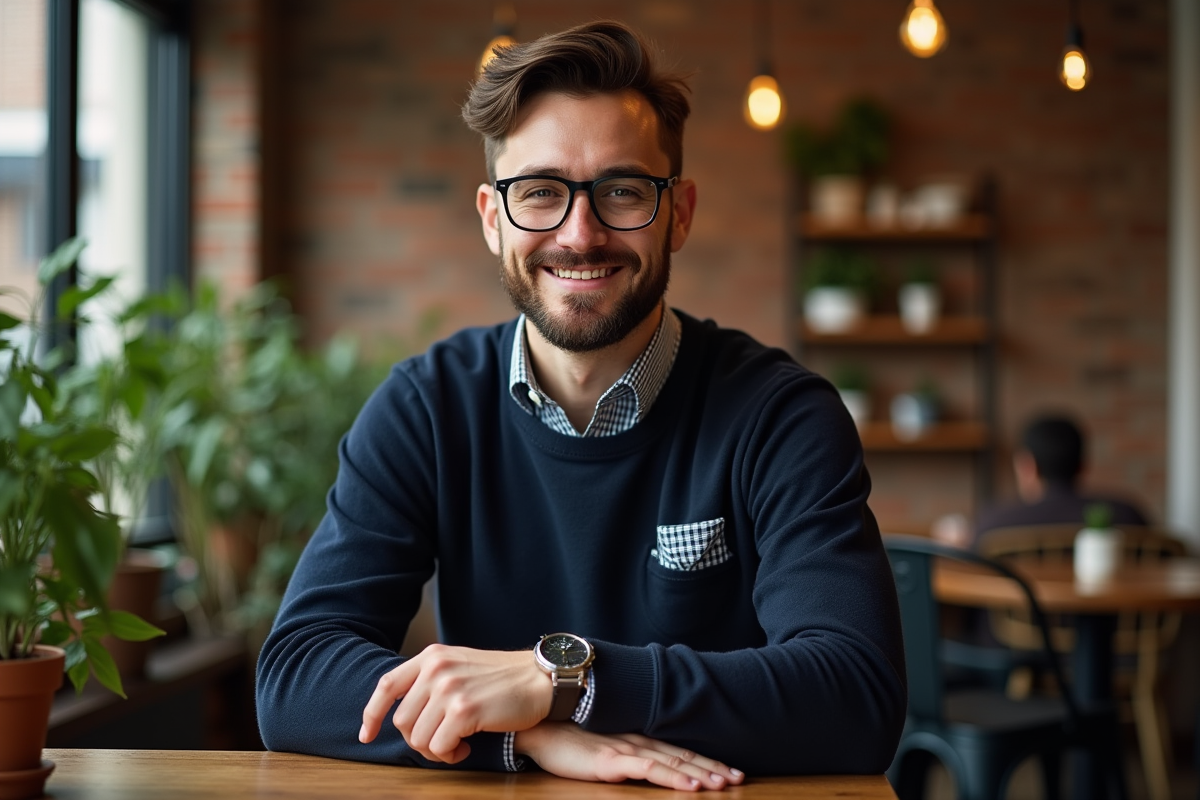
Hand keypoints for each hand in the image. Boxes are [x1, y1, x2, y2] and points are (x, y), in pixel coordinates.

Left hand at [358, 644, 550, 762]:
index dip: (372, 713)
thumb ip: (432, 679)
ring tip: (457, 744)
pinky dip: (450, 755)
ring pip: (418, 738)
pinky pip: (439, 747)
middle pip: (402, 721)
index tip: (366, 735)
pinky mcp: (464, 710)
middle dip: (418, 740)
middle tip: (443, 742)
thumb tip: (404, 713)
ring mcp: (449, 689)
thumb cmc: (503, 678)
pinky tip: (467, 747)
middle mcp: (436, 669)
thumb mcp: (460, 665)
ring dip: (435, 750)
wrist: (539, 679)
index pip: (387, 685)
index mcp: (432, 656)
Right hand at [515, 722, 744, 791]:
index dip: (705, 761)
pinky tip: (690, 786)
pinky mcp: (611, 761)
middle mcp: (637, 741)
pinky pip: (649, 770)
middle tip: (740, 778)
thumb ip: (624, 752)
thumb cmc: (567, 738)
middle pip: (683, 757)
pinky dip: (673, 778)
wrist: (538, 727)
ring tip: (724, 784)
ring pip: (672, 764)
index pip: (678, 752)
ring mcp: (626, 750)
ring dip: (701, 774)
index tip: (730, 771)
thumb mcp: (602, 745)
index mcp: (637, 739)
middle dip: (713, 768)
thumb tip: (643, 763)